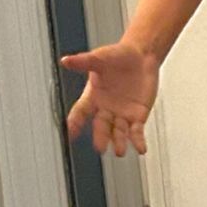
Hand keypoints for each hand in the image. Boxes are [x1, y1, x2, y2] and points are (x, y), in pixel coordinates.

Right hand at [62, 40, 158, 156]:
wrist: (141, 56)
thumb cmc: (117, 56)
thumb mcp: (99, 58)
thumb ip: (83, 61)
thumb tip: (66, 60)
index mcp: (92, 97)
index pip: (81, 112)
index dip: (75, 122)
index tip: (71, 132)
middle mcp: (105, 109)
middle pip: (101, 126)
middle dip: (100, 136)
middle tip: (99, 147)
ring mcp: (121, 114)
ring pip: (118, 131)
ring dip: (118, 141)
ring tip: (119, 151)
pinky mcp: (138, 116)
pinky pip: (137, 131)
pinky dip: (138, 140)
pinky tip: (141, 149)